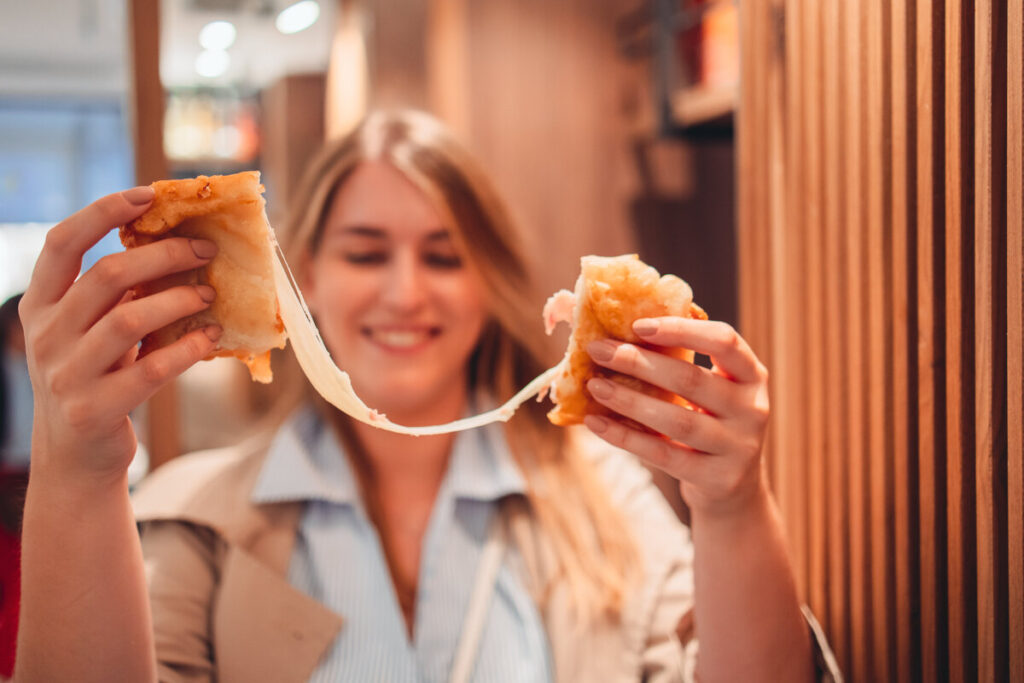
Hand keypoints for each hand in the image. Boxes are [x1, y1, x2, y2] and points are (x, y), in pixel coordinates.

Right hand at [19, 186, 220, 484]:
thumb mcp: (88, 333)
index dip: (102, 212)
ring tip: (209, 293)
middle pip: (107, 276)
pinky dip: (188, 347)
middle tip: (204, 250)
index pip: (61, 244)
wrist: (75, 457)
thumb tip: (172, 246)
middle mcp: (46, 336)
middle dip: (163, 255)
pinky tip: (211, 336)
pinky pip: (152, 368)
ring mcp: (67, 375)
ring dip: (179, 299)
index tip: (146, 195)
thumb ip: (113, 296)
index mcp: (40, 306)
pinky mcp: (96, 409)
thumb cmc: (93, 378)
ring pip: (130, 319)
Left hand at [582, 317, 769, 516]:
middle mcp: (753, 409)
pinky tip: (596, 422)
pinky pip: (663, 454)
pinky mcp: (717, 478)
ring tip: (594, 386)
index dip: (681, 330)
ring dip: (629, 400)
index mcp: (752, 376)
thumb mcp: (712, 390)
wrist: (733, 486)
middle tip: (598, 350)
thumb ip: (681, 362)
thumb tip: (617, 333)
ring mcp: (738, 447)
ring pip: (676, 419)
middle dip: (639, 361)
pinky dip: (625, 437)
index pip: (724, 341)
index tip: (638, 325)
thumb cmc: (709, 421)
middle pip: (691, 379)